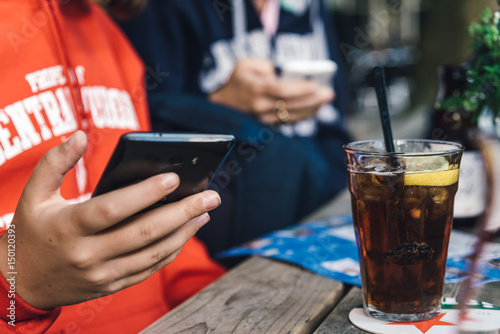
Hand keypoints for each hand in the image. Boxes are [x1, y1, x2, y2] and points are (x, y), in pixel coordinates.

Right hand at [0, 131, 220, 309]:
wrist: (21, 281)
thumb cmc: (32, 230)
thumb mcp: (33, 193)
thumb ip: (55, 162)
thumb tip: (78, 135)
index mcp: (68, 228)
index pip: (112, 209)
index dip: (144, 193)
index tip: (174, 177)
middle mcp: (87, 255)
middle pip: (143, 233)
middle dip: (182, 212)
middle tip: (210, 195)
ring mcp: (101, 274)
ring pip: (152, 254)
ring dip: (184, 233)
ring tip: (205, 212)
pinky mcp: (111, 285)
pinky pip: (148, 269)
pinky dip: (171, 251)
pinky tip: (186, 233)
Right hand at [208, 58, 333, 123]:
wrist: (220, 102)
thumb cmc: (236, 79)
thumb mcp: (245, 63)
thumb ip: (265, 65)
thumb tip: (281, 73)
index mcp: (256, 89)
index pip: (282, 90)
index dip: (301, 89)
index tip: (316, 86)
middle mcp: (260, 106)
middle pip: (291, 105)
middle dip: (312, 101)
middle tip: (329, 94)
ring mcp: (263, 119)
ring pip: (292, 117)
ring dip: (311, 110)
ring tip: (325, 102)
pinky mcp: (266, 126)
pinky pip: (288, 123)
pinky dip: (303, 117)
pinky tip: (314, 110)